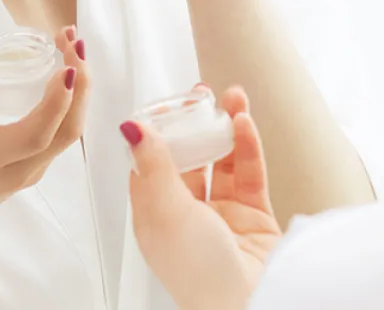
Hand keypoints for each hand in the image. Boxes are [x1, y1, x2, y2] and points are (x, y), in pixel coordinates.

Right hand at [0, 25, 89, 240]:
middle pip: (66, 132)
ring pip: (71, 132)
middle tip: (73, 41)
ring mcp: (34, 171)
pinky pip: (64, 132)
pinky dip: (72, 100)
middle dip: (80, 85)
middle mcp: (19, 170)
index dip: (57, 101)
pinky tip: (66, 69)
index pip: (36, 134)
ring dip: (80, 89)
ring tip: (72, 46)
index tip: (67, 65)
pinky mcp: (40, 166)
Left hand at [124, 85, 282, 309]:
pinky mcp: (253, 217)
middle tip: (200, 94)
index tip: (165, 103)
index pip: (150, 163)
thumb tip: (131, 126)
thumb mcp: (166, 211)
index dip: (157, 131)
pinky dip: (247, 146)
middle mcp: (186, 214)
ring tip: (231, 97)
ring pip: (221, 160)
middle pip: (188, 158)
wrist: (248, 304)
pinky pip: (248, 173)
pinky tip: (244, 123)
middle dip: (194, 124)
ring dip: (225, 128)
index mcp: (154, 216)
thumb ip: (152, 164)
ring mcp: (221, 215)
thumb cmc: (198, 273)